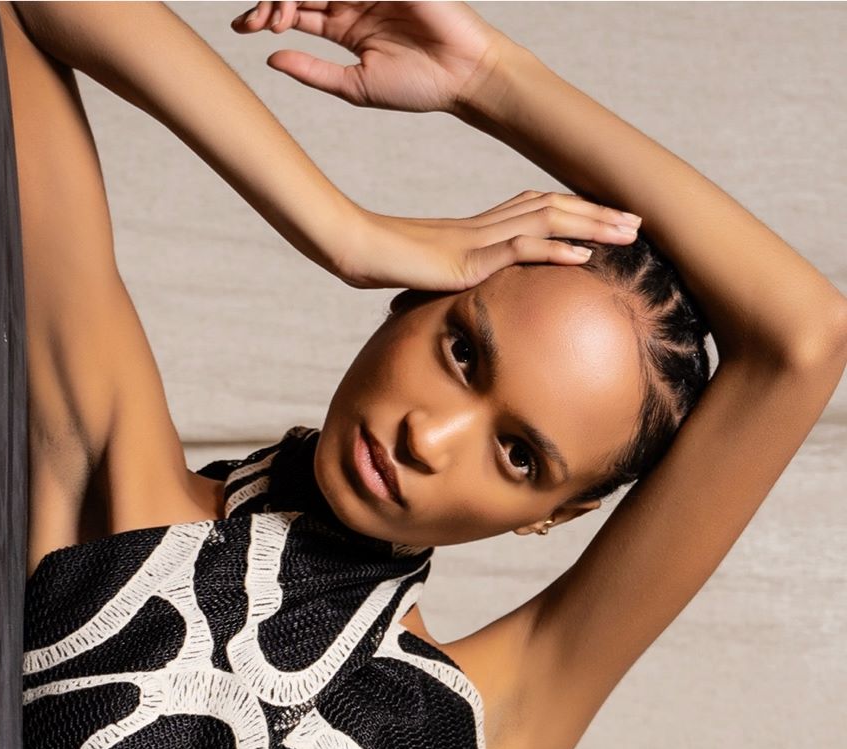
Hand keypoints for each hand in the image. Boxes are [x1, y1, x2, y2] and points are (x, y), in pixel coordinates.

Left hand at [230, 0, 502, 114]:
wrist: (462, 76)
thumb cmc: (418, 86)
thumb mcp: (354, 85)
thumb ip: (313, 71)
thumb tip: (270, 59)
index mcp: (346, 25)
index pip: (298, 10)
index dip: (267, 14)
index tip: (243, 28)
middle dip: (273, 0)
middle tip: (257, 21)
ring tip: (278, 14)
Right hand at [336, 190, 641, 291]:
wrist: (353, 249)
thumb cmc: (380, 263)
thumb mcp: (425, 275)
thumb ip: (448, 281)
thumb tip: (459, 298)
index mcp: (478, 228)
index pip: (538, 209)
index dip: (576, 209)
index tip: (608, 216)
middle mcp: (485, 226)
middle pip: (554, 207)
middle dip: (599, 212)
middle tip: (638, 219)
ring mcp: (478, 239)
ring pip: (548, 221)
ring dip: (592, 225)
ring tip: (629, 232)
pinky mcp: (467, 257)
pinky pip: (519, 248)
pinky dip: (555, 249)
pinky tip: (584, 254)